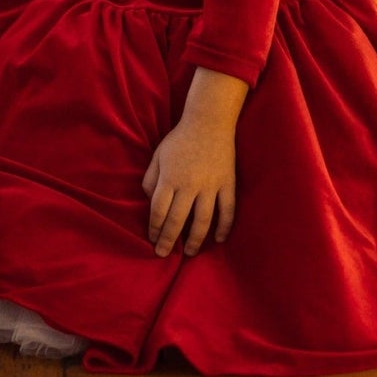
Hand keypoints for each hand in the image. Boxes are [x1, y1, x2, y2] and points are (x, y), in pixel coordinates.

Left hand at [142, 113, 236, 257]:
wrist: (209, 122)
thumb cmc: (179, 140)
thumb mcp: (158, 156)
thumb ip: (150, 179)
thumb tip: (149, 202)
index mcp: (170, 178)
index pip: (158, 211)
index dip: (154, 228)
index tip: (152, 239)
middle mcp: (189, 185)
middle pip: (177, 220)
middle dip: (168, 241)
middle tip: (163, 254)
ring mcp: (210, 186)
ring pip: (202, 221)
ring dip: (194, 240)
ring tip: (188, 253)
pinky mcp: (227, 184)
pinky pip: (227, 210)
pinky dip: (224, 227)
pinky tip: (218, 240)